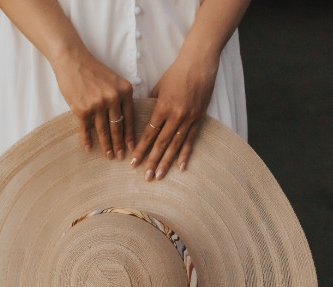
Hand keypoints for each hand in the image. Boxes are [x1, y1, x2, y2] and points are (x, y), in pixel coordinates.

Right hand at [52, 48, 134, 159]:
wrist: (72, 60)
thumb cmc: (93, 69)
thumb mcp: (114, 80)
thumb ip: (120, 97)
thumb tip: (122, 119)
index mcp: (124, 91)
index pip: (130, 117)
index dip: (130, 134)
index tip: (132, 147)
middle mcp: (113, 98)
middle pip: (117, 127)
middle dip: (119, 144)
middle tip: (120, 156)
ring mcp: (97, 104)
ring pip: (103, 130)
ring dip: (106, 145)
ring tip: (109, 155)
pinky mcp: (82, 109)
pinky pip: (86, 128)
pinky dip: (86, 139)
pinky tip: (88, 148)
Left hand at [131, 54, 218, 179]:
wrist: (200, 63)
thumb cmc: (176, 72)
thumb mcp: (158, 87)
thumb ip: (151, 105)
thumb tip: (144, 119)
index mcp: (162, 107)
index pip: (149, 134)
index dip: (140, 149)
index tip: (133, 162)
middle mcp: (176, 116)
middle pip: (161, 144)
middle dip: (152, 161)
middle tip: (145, 177)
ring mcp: (189, 119)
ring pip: (175, 146)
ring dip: (166, 162)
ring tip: (159, 176)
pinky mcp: (199, 119)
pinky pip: (191, 140)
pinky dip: (185, 155)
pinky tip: (180, 167)